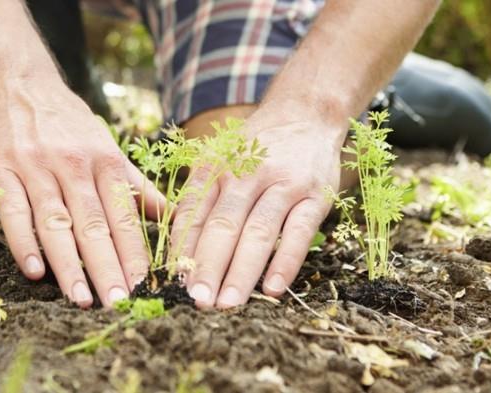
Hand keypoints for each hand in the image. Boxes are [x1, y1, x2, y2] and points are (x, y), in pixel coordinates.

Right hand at [0, 73, 163, 307]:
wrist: (19, 80)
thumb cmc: (68, 121)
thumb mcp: (107, 146)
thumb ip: (135, 184)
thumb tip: (170, 215)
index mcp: (105, 163)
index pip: (124, 217)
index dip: (135, 254)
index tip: (146, 288)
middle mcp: (75, 166)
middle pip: (95, 225)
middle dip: (108, 267)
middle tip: (120, 303)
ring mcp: (38, 168)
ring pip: (57, 222)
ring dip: (69, 264)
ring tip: (81, 299)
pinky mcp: (3, 169)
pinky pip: (14, 210)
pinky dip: (24, 241)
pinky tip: (35, 271)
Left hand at [172, 110, 345, 308]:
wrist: (306, 113)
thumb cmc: (255, 148)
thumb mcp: (219, 159)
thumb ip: (201, 198)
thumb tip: (179, 252)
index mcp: (216, 166)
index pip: (194, 213)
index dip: (183, 249)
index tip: (175, 283)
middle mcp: (247, 173)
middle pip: (224, 225)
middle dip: (208, 266)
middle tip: (198, 301)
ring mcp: (284, 184)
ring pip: (259, 231)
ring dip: (242, 271)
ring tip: (227, 303)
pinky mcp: (316, 195)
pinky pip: (300, 232)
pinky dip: (285, 261)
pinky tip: (272, 289)